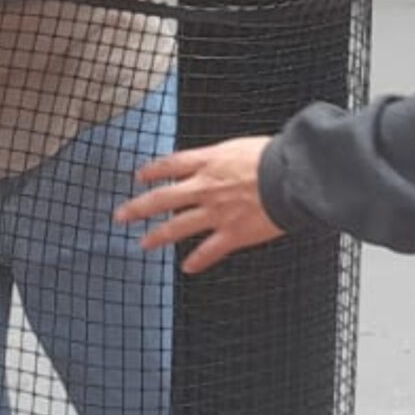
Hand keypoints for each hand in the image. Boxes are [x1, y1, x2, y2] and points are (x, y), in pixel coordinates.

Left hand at [115, 137, 282, 274]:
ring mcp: (216, 213)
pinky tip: (187, 267)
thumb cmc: (276, 157)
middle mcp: (206, 188)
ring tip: (143, 243)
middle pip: (162, 198)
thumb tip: (220, 161)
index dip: (152, 171)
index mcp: (209, 162)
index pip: (171, 165)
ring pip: (177, 227)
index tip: (139, 177)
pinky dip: (197, 261)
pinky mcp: (233, 234)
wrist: (293, 176)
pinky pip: (209, 251)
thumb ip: (223, 158)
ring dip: (157, 236)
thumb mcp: (241, 147)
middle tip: (121, 215)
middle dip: (139, 207)